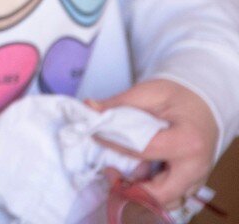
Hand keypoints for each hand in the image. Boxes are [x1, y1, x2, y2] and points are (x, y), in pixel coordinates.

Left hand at [88, 79, 219, 210]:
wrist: (204, 104)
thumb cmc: (179, 97)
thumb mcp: (150, 93)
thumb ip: (119, 103)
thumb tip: (90, 108)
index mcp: (187, 142)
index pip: (142, 151)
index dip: (113, 143)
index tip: (95, 135)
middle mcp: (196, 168)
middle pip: (158, 194)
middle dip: (129, 187)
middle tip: (110, 170)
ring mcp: (197, 179)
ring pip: (164, 201)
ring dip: (140, 192)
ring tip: (123, 172)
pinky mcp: (192, 184)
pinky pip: (170, 197)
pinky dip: (150, 190)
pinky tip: (137, 172)